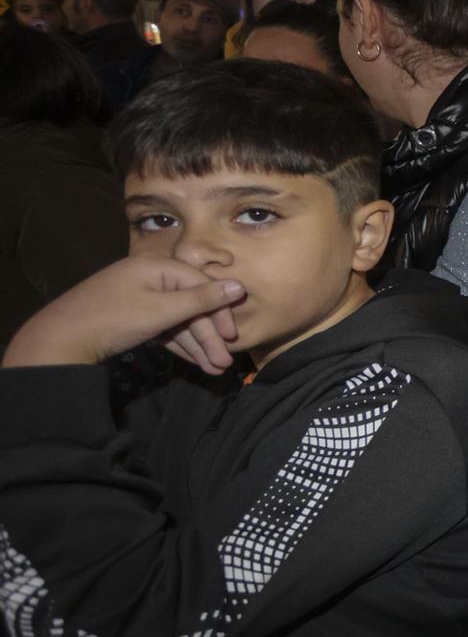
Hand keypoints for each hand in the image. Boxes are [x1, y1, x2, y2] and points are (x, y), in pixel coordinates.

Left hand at [2, 257, 243, 372]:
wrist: (59, 340)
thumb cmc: (113, 319)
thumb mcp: (161, 311)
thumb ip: (201, 300)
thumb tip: (240, 286)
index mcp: (157, 267)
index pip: (201, 284)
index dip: (220, 310)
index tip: (233, 336)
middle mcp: (149, 277)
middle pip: (190, 305)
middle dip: (208, 336)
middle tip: (223, 363)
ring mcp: (138, 297)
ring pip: (177, 320)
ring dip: (196, 344)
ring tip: (212, 369)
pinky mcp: (130, 316)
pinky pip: (162, 326)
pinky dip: (178, 343)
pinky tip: (193, 361)